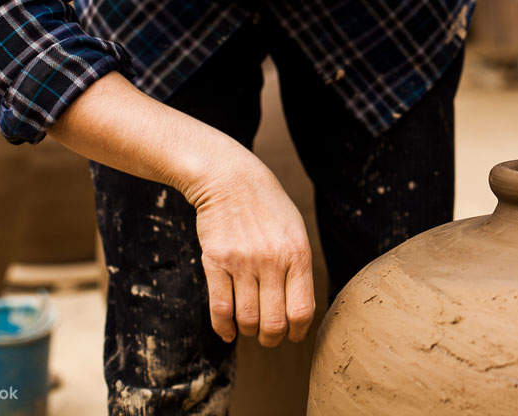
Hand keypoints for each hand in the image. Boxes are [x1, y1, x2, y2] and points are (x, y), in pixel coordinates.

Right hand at [186, 151, 315, 346]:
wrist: (231, 180)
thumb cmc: (268, 207)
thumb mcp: (295, 231)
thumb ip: (299, 267)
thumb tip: (300, 310)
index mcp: (297, 254)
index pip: (302, 310)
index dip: (298, 331)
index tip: (294, 336)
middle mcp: (272, 260)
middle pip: (274, 322)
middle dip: (272, 338)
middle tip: (269, 337)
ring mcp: (242, 262)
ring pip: (247, 318)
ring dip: (249, 332)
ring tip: (250, 328)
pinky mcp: (215, 262)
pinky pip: (219, 307)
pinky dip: (224, 327)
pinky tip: (229, 332)